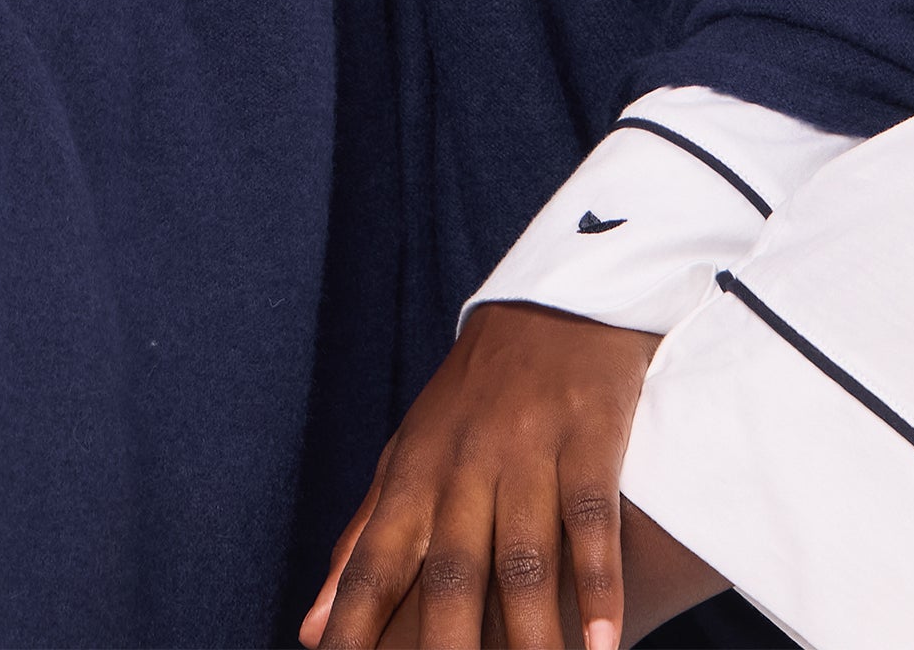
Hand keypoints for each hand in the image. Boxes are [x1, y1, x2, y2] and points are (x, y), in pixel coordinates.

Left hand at [303, 303, 657, 649]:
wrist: (555, 299)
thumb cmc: (472, 399)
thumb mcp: (408, 457)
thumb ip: (362, 543)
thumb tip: (311, 632)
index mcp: (412, 473)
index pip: (374, 565)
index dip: (356, 630)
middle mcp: (465, 464)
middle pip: (450, 574)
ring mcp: (528, 448)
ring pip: (524, 559)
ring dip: (530, 638)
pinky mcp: (588, 433)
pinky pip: (592, 519)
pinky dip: (598, 586)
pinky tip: (602, 648)